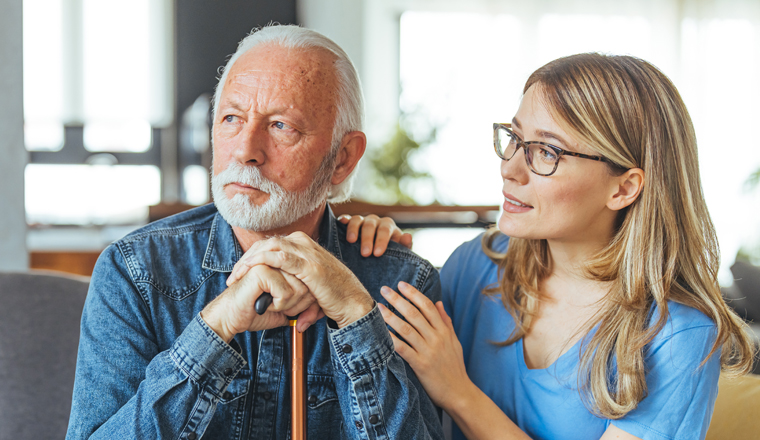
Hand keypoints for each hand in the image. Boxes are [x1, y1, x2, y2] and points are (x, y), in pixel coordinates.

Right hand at [201, 264, 318, 342]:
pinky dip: (278, 305)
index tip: (291, 311)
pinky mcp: (262, 270)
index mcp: (283, 266)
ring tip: (270, 306)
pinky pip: (286, 291)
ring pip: (300, 287)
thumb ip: (299, 307)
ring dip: (288, 305)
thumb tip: (313, 311)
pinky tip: (264, 304)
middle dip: (298, 305)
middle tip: (278, 309)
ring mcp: (269, 262)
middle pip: (308, 284)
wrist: (229, 319)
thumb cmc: (253, 314)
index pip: (310, 282)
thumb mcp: (283, 311)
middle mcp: (278, 261)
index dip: (306, 302)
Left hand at [227, 232, 374, 328]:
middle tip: (233, 275)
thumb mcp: (309, 286)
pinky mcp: (308, 265)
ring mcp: (308, 252)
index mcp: (304, 245)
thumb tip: (286, 308)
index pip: (270, 244)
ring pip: (270, 245)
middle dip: (247, 257)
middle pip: (267, 242)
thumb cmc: (333, 297)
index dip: (252, 256)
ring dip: (250, 259)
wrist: (353, 303)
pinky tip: (251, 271)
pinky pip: (279, 257)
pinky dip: (262, 262)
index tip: (239, 273)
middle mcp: (305, 243)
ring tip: (237, 274)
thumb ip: (294, 287)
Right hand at [338, 214, 412, 256]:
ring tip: (351, 241)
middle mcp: (374, 221)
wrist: (377, 251)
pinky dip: (343, 220)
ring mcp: (361, 221)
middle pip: (370, 226)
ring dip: (353, 229)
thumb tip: (408, 236)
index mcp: (387, 225)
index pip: (385, 230)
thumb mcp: (399, 250)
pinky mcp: (349, 223)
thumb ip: (405, 245)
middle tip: (365, 254)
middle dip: (367, 239)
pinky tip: (340, 223)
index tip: (378, 254)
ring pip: (357, 220)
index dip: (382, 241)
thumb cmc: (389, 252)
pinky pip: (346, 219)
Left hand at [378, 282, 473, 410]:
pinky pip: (403, 349)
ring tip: (378, 307)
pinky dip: (391, 339)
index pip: (428, 306)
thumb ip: (446, 321)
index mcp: (444, 331)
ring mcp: (428, 351)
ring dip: (390, 316)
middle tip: (384, 289)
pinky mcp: (421, 365)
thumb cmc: (455, 367)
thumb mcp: (454, 342)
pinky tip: (381, 332)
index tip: (401, 284)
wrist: (460, 393)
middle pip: (414, 314)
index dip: (414, 293)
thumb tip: (438, 302)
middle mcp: (436, 338)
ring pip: (406, 329)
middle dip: (398, 300)